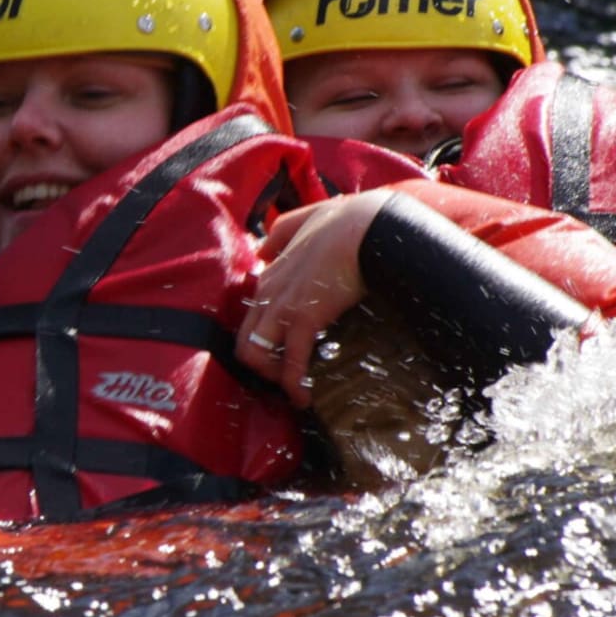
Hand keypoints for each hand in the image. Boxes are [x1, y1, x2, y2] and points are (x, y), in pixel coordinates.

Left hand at [236, 189, 390, 408]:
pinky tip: (305, 398)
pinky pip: (291, 362)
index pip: (252, 315)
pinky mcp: (302, 318)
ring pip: (255, 354)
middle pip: (245, 339)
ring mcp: (281, 304)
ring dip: (274, 377)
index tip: (281, 355)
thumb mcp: (306, 218)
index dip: (264, 340)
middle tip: (287, 379)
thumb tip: (263, 246)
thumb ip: (282, 230)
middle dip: (263, 365)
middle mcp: (268, 289)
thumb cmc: (349, 221)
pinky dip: (295, 385)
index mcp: (271, 271)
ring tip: (295, 390)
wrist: (370, 226)